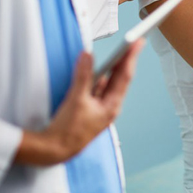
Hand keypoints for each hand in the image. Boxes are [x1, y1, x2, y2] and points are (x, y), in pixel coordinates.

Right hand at [14, 40, 144, 165]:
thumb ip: (83, 76)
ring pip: (108, 82)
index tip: (137, 42)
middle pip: (120, 78)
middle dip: (125, 59)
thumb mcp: (76, 100)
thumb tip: (88, 56)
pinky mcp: (91, 108)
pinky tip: (94, 69)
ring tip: (119, 51)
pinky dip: (97, 77)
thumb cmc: (67, 130)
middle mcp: (109, 106)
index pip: (124, 76)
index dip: (131, 57)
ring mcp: (100, 108)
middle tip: (132, 42)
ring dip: (111, 67)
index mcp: (111, 106)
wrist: (54, 150)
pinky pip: (97, 88)